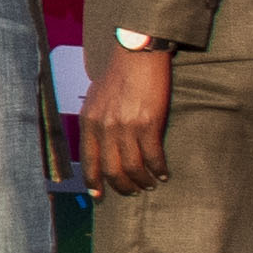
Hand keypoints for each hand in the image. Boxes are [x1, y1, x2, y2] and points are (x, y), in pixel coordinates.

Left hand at [82, 36, 174, 197]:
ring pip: (133, 167)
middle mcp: (104, 127)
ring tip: (150, 184)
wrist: (136, 56)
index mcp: (89, 122)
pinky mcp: (148, 123)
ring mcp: (125, 127)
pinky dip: (159, 169)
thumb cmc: (117, 76)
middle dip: (123, 186)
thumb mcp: (95, 99)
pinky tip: (164, 173)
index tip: (99, 197)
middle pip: (112, 169)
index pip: (88, 161)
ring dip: (143, 181)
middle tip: (133, 191)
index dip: (94, 182)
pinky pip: (153, 156)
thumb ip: (95, 122)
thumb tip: (97, 144)